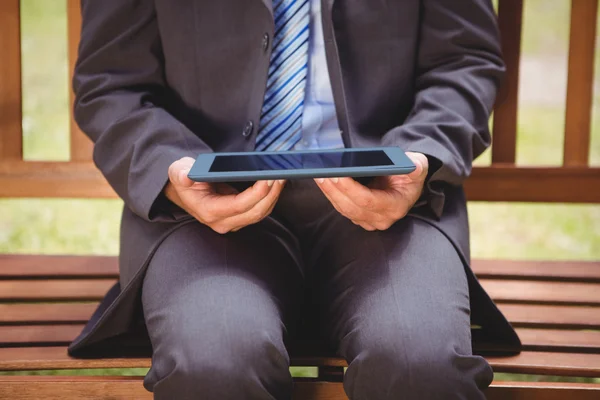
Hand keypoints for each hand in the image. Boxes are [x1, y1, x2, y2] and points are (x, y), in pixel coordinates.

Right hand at [165, 157, 284, 233]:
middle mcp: (222, 221)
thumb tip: (185, 175)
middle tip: (280, 175)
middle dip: (271, 194)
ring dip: (274, 196)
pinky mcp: (240, 218)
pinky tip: (276, 183)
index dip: (256, 193)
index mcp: (209, 211)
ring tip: (282, 176)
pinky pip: (260, 211)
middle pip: (254, 212)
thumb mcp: (178, 172)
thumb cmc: (184, 180)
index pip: (239, 206)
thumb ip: (181, 173)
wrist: (185, 191)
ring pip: (260, 213)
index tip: (268, 178)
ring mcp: (232, 222)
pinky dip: (270, 197)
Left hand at [314, 152, 428, 230]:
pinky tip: (322, 180)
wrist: (406, 184)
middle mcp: (381, 218)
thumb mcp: (418, 166)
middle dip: (334, 190)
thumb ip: (416, 165)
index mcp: (395, 206)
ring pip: (343, 208)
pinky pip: (341, 207)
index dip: (350, 189)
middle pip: (351, 207)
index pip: (368, 201)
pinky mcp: (359, 217)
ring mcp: (369, 220)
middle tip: (321, 173)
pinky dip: (330, 194)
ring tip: (318, 174)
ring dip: (328, 192)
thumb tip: (412, 164)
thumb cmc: (410, 174)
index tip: (337, 175)